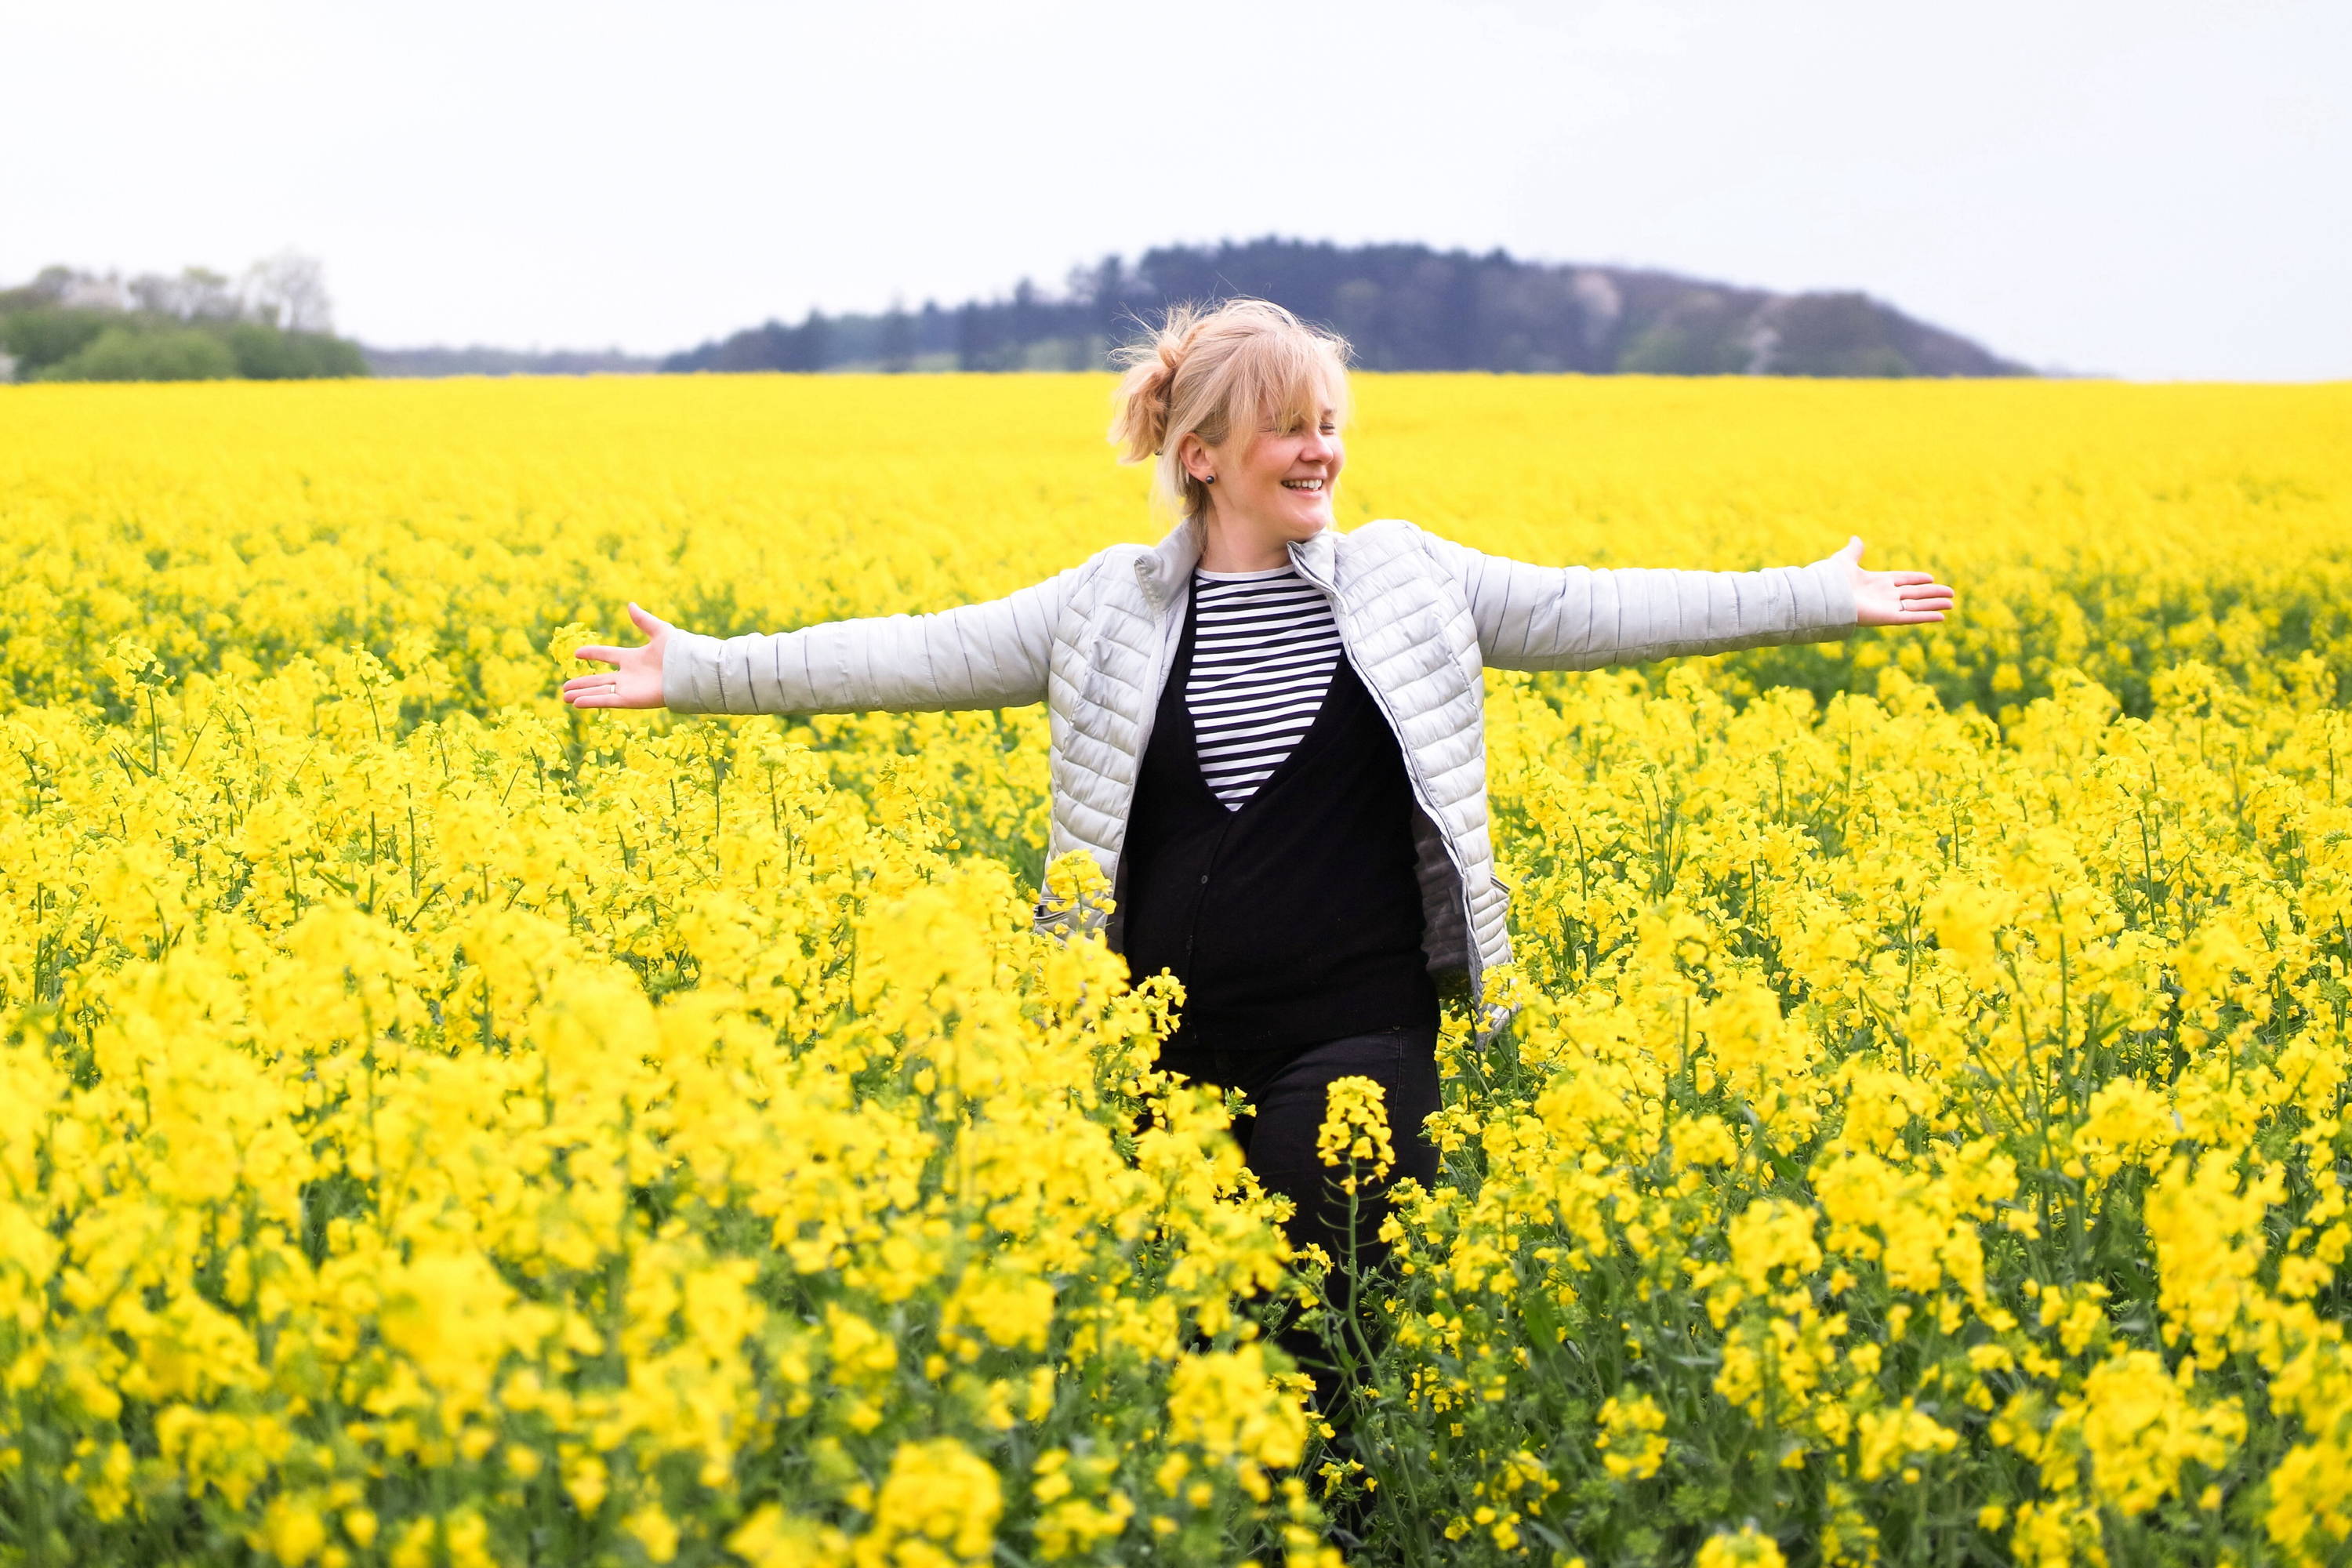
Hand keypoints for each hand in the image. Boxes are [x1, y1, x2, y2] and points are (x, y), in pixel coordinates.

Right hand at [561, 603, 672, 708]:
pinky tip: (575, 702)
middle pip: (599, 679)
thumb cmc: (678, 652)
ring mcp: (628, 688)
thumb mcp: (659, 631)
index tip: (576, 653)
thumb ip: (643, 620)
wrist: (688, 671)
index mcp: (633, 658)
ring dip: (582, 694)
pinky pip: (606, 701)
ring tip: (564, 696)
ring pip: (599, 691)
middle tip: (564, 686)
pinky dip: (591, 701)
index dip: (592, 653)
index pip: (607, 655)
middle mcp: (628, 675)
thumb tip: (630, 604)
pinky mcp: (630, 700)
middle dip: (582, 683)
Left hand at [1838, 537, 1954, 626]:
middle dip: (1932, 594)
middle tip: (1951, 593)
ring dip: (1934, 605)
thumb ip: (1854, 551)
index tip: (1931, 578)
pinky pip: (1911, 617)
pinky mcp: (1887, 618)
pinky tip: (1941, 616)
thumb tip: (1856, 538)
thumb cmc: (1832, 580)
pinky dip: (1926, 616)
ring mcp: (1887, 607)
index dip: (1917, 579)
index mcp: (1876, 582)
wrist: (1825, 596)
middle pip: (1914, 594)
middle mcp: (1884, 595)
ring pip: (1916, 606)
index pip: (1902, 580)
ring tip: (1952, 604)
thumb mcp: (1845, 560)